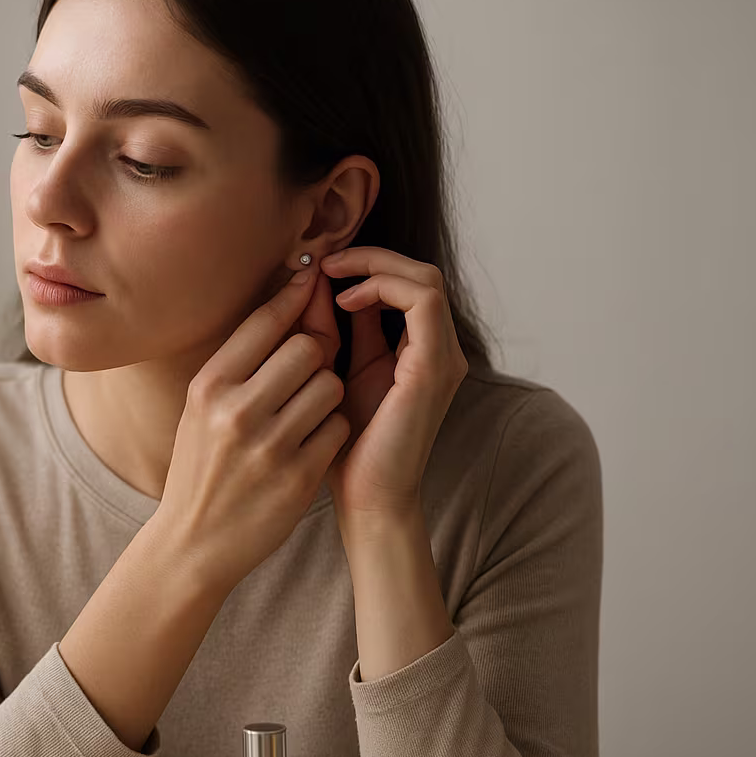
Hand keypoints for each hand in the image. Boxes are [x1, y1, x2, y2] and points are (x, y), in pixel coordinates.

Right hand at [154, 267, 350, 593]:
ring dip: (326, 396)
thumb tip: (289, 300)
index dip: (295, 294)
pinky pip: (338, 427)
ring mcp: (269, 446)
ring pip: (330, 385)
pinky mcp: (299, 478)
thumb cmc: (201, 467)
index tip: (313, 277)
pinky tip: (308, 447)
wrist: (192, 544)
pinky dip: (331, 432)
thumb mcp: (202, 409)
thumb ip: (241, 362)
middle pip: (308, 348)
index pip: (264, 321)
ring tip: (304, 416)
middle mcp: (236, 412)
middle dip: (316, 356)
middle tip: (305, 375)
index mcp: (208, 387)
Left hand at [320, 246, 468, 522]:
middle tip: (324, 260)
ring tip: (332, 274)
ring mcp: (442, 357)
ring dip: (375, 266)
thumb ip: (334, 329)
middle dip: (370, 257)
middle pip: (420, 273)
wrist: (367, 499)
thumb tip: (313, 281)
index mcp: (418, 351)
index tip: (319, 268)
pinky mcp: (434, 367)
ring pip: (425, 279)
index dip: (364, 264)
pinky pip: (423, 301)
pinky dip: (383, 288)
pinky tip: (344, 302)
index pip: (405, 284)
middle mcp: (439, 350)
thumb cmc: (347, 446)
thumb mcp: (335, 373)